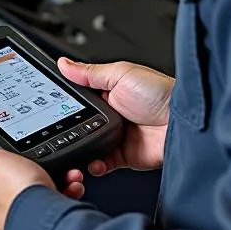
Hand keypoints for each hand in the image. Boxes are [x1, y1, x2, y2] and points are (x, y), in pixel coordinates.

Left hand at [0, 128, 54, 229]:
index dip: (3, 165)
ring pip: (38, 202)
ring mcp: (22, 229)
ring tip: (63, 176)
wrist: (47, 222)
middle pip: (16, 190)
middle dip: (35, 176)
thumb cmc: (16, 196)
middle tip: (44, 168)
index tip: (15, 158)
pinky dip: (64, 198)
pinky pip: (55, 212)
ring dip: (54, 185)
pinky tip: (69, 190)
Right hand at [56, 57, 172, 199]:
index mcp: (107, 93)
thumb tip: (64, 63)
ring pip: (86, 147)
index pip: (78, 100)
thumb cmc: (160, 92)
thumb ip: (90, 73)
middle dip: (67, 132)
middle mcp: (110, 116)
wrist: (182, 122)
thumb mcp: (121, 74)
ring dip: (79, 151)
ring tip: (74, 151)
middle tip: (57, 134)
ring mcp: (115, 138)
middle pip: (78, 126)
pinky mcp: (123, 157)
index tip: (48, 110)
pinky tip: (93, 162)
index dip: (63, 105)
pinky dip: (94, 166)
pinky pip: (101, 165)